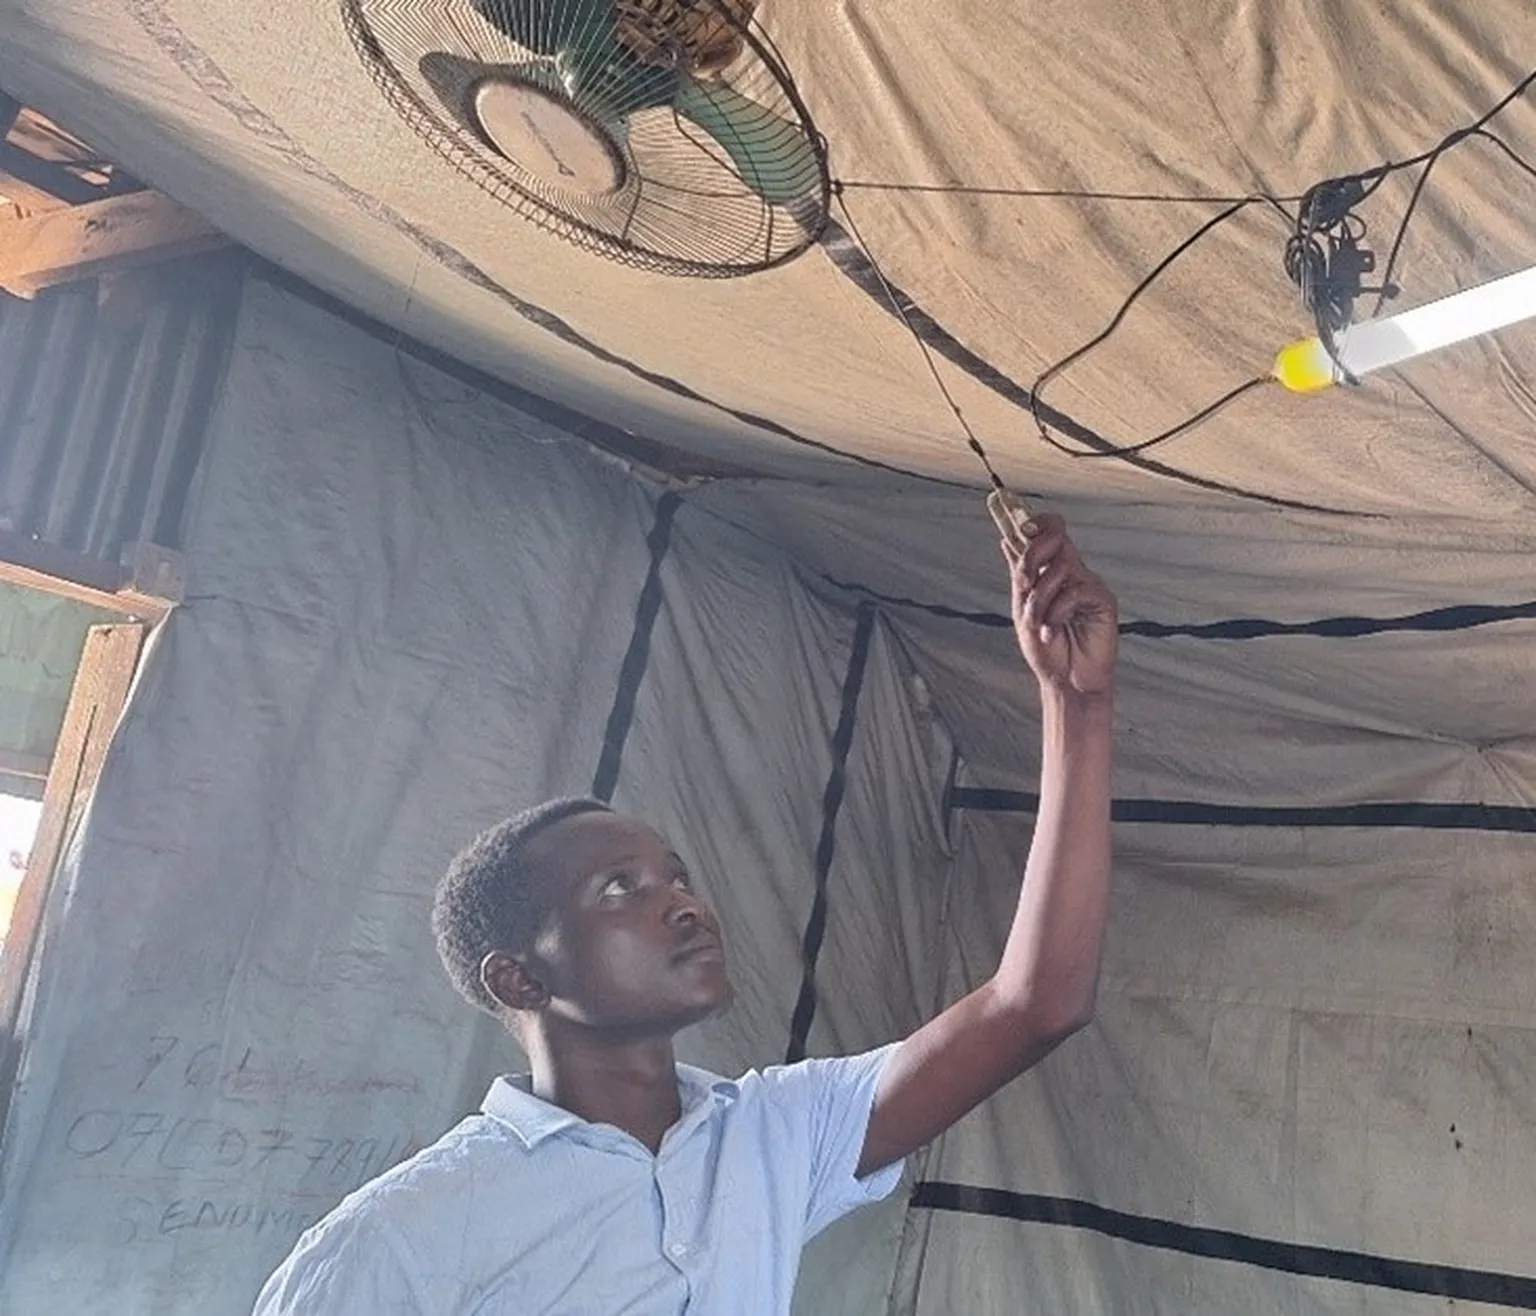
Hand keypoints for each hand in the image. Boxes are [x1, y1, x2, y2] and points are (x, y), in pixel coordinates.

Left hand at [1002, 514, 1117, 696]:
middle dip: (1032, 555)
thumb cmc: (1048, 651)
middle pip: (1056, 537)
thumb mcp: (1023, 610)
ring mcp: (1088, 585)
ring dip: (1040, 597)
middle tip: (1023, 583)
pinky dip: (1057, 612)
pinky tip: (1053, 631)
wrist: (1066, 683)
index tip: (1019, 528)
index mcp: (1052, 572)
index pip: (1049, 532)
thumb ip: (1020, 575)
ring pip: (1061, 566)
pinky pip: (1075, 591)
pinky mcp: (1103, 600)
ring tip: (1038, 623)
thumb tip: (1006, 540)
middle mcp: (1072, 573)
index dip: (1036, 522)